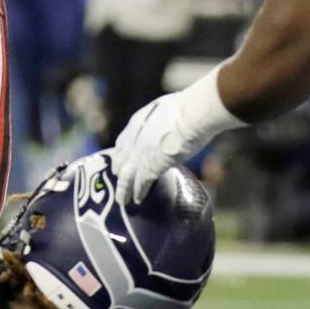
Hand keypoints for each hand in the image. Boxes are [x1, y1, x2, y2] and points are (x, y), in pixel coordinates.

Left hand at [112, 72, 244, 200]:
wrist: (191, 114)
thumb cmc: (185, 108)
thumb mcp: (164, 109)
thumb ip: (160, 120)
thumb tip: (168, 122)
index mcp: (136, 124)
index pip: (122, 143)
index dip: (120, 154)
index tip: (120, 161)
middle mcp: (132, 140)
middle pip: (119, 160)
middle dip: (118, 171)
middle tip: (120, 182)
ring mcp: (138, 154)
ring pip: (124, 176)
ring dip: (123, 189)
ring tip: (122, 200)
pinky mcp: (149, 167)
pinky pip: (139, 184)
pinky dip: (137, 193)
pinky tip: (136, 200)